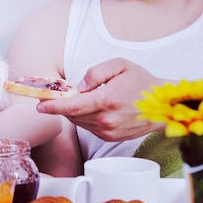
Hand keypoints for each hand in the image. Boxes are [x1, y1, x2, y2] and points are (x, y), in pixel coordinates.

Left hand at [36, 58, 165, 140]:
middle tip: (56, 95)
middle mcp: (107, 120)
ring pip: (79, 122)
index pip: (72, 107)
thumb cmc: (142, 82)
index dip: (52, 106)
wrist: (163, 106)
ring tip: (78, 99)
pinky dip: (84, 118)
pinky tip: (91, 107)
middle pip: (72, 115)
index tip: (39, 105)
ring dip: (73, 111)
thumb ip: (95, 73)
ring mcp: (109, 132)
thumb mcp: (120, 65)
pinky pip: (88, 127)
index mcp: (107, 101)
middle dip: (61, 106)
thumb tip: (79, 88)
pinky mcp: (111, 138)